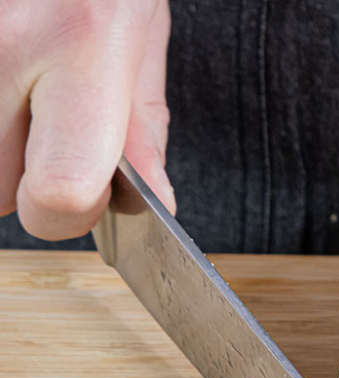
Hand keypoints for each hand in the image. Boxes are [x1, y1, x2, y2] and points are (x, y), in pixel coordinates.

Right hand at [2, 0, 173, 239]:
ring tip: (17, 80)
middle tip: (41, 112)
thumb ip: (142, 126)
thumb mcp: (140, 31)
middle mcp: (2, 44)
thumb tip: (150, 203)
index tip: (78, 195)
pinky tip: (3, 68)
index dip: (67, 212)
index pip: (59, 193)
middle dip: (23, 174)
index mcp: (82, 45)